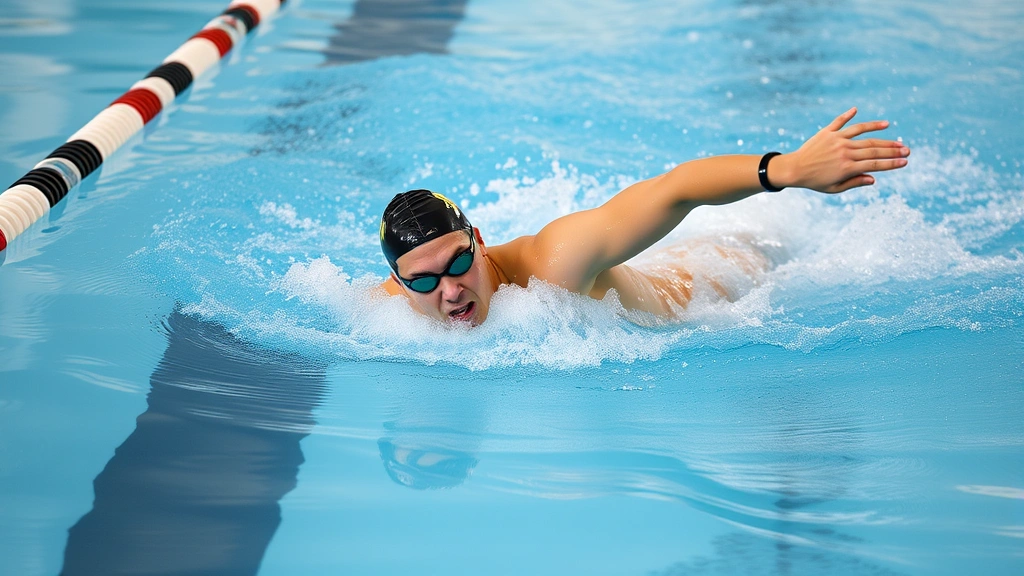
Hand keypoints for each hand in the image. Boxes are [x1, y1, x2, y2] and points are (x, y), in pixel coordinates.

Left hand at [771, 107, 909, 192]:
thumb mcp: (834, 188)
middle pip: (873, 149)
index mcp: (847, 168)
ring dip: (878, 132)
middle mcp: (844, 152)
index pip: (875, 164)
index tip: (905, 161)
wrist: (793, 169)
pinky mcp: (827, 132)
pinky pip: (839, 121)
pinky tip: (857, 109)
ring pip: (862, 134)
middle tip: (907, 149)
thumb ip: (854, 182)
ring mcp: (836, 140)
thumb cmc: (815, 181)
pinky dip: (848, 115)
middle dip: (892, 149)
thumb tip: (874, 179)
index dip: (891, 163)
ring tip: (891, 129)